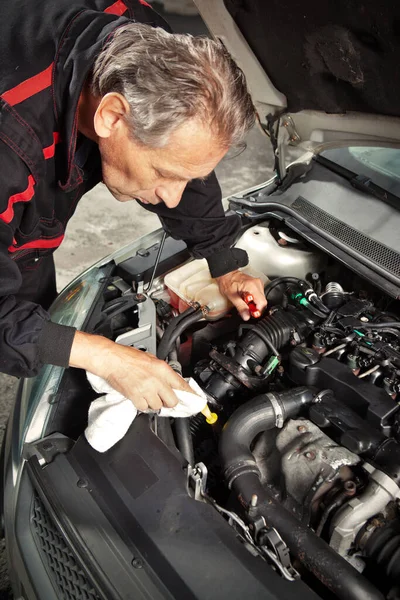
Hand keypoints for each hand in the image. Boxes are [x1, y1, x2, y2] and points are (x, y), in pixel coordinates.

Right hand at [69, 331, 192, 411]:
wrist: (111, 360)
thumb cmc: (127, 356)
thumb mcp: (150, 358)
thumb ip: (161, 370)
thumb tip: (170, 380)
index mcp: (162, 369)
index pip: (182, 385)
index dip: (189, 395)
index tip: (194, 401)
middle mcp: (156, 381)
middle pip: (172, 401)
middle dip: (169, 401)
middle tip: (165, 398)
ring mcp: (146, 390)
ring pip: (158, 406)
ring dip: (154, 403)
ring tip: (148, 395)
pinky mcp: (135, 398)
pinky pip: (144, 408)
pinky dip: (143, 405)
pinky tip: (140, 398)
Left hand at [216, 270, 266, 320]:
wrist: (226, 274)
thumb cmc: (227, 282)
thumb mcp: (232, 297)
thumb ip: (240, 307)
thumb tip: (246, 316)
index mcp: (252, 286)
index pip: (262, 303)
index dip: (257, 310)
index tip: (250, 313)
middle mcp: (258, 284)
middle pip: (262, 302)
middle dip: (254, 308)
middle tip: (244, 308)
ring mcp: (258, 284)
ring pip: (261, 300)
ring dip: (253, 304)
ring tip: (244, 302)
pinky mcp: (257, 285)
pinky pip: (259, 296)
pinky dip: (253, 300)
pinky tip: (246, 299)